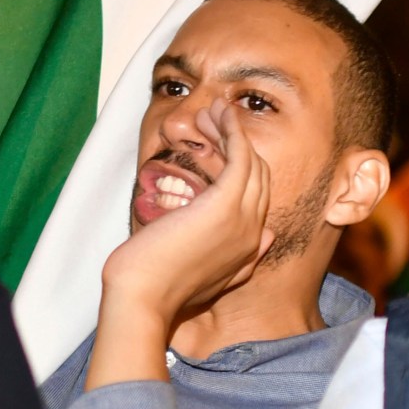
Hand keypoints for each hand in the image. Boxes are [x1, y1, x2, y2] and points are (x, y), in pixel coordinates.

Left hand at [101, 99, 274, 325]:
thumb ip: (240, 261)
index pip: (259, 197)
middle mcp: (254, 233)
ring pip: (251, 160)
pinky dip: (233, 130)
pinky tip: (220, 113)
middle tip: (211, 120)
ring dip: (232, 130)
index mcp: (249, 250)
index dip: (242, 167)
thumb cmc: (158, 289)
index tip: (215, 145)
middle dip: (237, 143)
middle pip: (259, 175)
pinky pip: (241, 155)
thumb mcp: (208, 278)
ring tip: (211, 110)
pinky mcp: (226, 204)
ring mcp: (244, 219)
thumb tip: (267, 237)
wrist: (142, 298)